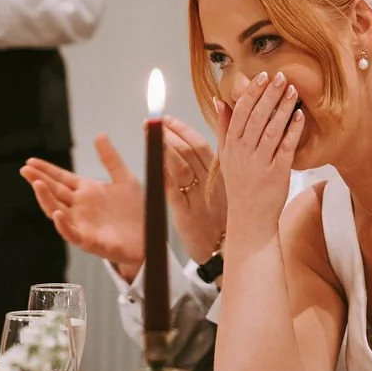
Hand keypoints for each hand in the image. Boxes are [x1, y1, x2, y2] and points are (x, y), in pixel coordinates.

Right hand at [21, 136, 143, 280]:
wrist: (148, 237)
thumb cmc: (134, 211)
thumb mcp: (124, 178)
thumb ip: (110, 158)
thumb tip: (100, 135)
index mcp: (86, 191)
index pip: (61, 178)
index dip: (46, 170)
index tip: (30, 161)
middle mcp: (80, 207)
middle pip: (54, 192)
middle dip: (38, 180)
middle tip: (25, 169)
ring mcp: (82, 224)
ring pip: (57, 211)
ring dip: (46, 199)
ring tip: (37, 184)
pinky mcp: (89, 240)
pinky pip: (71, 233)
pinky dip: (62, 225)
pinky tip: (57, 214)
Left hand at [163, 115, 224, 264]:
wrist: (223, 251)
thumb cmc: (222, 218)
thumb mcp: (223, 187)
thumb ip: (211, 162)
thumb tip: (198, 139)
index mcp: (221, 175)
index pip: (201, 144)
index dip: (182, 129)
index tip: (166, 118)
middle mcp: (212, 184)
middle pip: (190, 151)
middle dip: (169, 132)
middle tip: (151, 121)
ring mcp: (200, 199)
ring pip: (181, 166)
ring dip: (163, 146)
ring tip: (148, 134)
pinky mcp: (188, 215)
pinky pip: (173, 189)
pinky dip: (162, 172)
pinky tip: (151, 160)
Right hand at [216, 71, 303, 233]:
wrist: (249, 218)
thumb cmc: (239, 184)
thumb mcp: (225, 155)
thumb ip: (223, 127)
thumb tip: (218, 100)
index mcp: (231, 145)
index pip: (240, 112)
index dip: (251, 92)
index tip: (262, 76)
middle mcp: (244, 152)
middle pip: (256, 117)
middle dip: (269, 94)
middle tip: (280, 76)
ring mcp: (260, 162)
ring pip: (272, 129)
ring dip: (283, 108)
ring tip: (292, 90)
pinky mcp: (277, 173)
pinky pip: (286, 147)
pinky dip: (293, 130)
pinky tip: (300, 116)